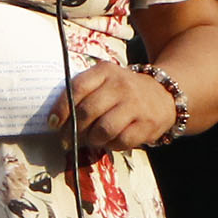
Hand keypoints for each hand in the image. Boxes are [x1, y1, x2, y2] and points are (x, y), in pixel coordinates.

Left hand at [63, 62, 177, 154]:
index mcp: (105, 71)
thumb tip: (56, 120)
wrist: (164, 94)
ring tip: (89, 140)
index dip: (61, 108)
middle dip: (73, 129)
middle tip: (67, 139)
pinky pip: (121, 141)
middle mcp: (121, 85)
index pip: (77, 88)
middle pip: (87, 112)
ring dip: (91, 139)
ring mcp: (136, 105)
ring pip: (103, 129)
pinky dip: (110, 145)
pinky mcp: (147, 124)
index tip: (53, 123)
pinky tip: (109, 141)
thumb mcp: (104, 80)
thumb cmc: (123, 90)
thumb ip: (82, 93)